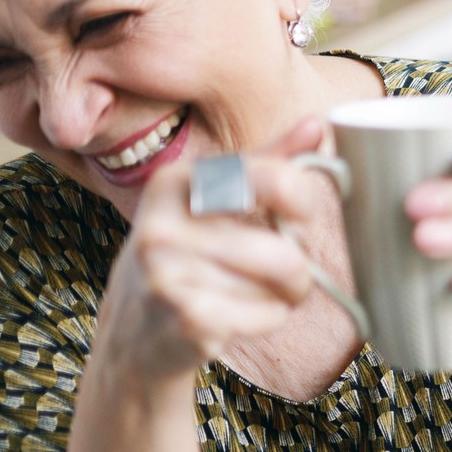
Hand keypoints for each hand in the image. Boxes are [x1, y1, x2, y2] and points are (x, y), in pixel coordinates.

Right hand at [93, 119, 334, 377]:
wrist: (135, 327)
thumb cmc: (190, 253)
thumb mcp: (218, 199)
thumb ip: (268, 164)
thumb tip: (317, 124)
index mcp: (176, 182)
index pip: (271, 177)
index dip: (302, 198)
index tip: (301, 214)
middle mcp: (163, 225)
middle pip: (283, 251)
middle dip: (299, 269)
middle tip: (286, 272)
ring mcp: (167, 275)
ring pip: (275, 286)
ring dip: (281, 296)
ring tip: (255, 292)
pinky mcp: (183, 319)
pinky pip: (265, 316)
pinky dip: (268, 319)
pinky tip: (241, 315)